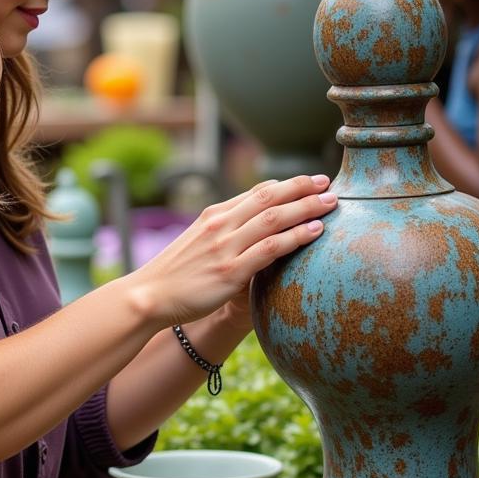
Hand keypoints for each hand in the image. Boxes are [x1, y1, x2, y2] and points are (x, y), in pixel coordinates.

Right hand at [126, 175, 336, 327]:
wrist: (148, 296)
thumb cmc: (175, 274)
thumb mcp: (197, 241)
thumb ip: (223, 231)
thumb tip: (251, 225)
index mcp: (214, 215)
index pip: (256, 193)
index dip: (286, 186)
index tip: (310, 181)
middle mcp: (221, 225)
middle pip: (269, 198)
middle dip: (301, 188)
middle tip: (328, 182)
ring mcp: (225, 247)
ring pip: (273, 219)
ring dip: (305, 208)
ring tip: (330, 202)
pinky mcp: (230, 272)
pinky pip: (269, 249)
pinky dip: (295, 236)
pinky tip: (315, 232)